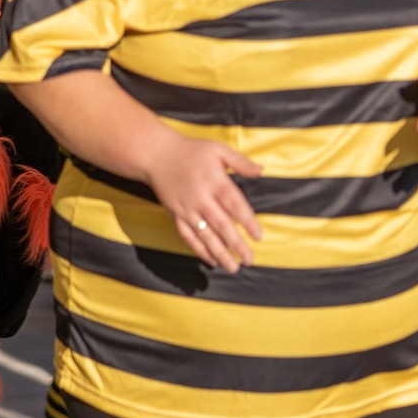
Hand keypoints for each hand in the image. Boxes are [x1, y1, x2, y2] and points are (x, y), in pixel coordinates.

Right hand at [145, 135, 263, 271]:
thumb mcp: (218, 149)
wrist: (156, 155)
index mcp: (215, 182)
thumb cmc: (192, 151)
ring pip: (204, 235)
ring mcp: (186, 209)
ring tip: (233, 267)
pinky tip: (211, 260)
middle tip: (250, 260)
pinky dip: (199, 250)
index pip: (235, 205)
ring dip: (220, 253)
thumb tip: (261, 171)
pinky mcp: (175, 215)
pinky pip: (187, 236)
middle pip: (221, 225)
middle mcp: (201, 198)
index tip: (259, 236)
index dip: (247, 222)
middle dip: (236, 245)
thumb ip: (240, 162)